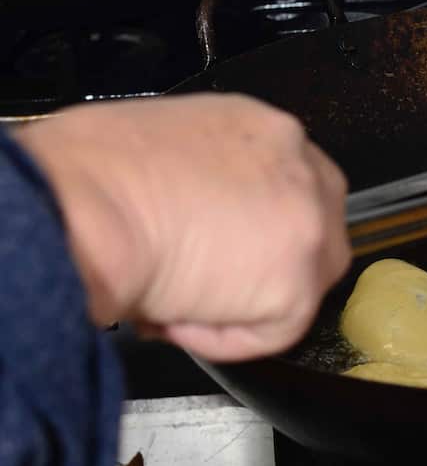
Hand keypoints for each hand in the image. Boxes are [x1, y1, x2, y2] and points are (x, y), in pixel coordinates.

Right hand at [16, 94, 350, 360]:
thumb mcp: (156, 150)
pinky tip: (174, 316)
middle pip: (311, 232)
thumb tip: (189, 218)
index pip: (285, 184)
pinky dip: (224, 338)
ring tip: (176, 300)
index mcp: (258, 127)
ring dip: (243, 303)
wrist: (75, 207)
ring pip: (299, 283)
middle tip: (204, 284)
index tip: (216, 248)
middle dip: (263, 267)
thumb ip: (201, 178)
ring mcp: (307, 222)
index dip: (253, 226)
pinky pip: (274, 331)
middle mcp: (297, 163)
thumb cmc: (82, 177)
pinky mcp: (296, 283)